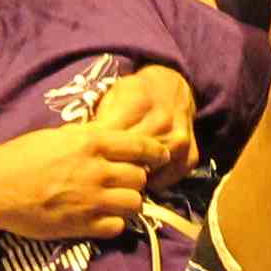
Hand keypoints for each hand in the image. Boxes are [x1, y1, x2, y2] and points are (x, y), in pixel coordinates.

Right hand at [0, 118, 165, 240]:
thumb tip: (107, 139)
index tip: (159, 157)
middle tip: (125, 181)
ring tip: (115, 201)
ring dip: (128, 202)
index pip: (142, 147)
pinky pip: (117, 227)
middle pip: (141, 178)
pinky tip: (100, 218)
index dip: (156, 153)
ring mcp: (92, 200)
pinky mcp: (82, 225)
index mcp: (92, 142)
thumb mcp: (58, 135)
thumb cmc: (20, 156)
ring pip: (135, 204)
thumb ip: (87, 139)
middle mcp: (98, 170)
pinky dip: (113, 223)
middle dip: (137, 180)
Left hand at [90, 63, 199, 182]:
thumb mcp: (114, 95)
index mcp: (138, 104)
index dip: (97, 152)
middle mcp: (162, 124)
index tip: (86, 160)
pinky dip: (152, 182)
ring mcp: (179, 142)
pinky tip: (140, 176)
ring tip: (118, 178)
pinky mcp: (190, 157)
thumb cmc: (136, 93)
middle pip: (130, 158)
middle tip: (100, 174)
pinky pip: (166, 180)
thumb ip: (100, 118)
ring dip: (132, 177)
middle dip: (113, 168)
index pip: (112, 139)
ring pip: (148, 172)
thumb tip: (80, 145)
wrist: (174, 88)